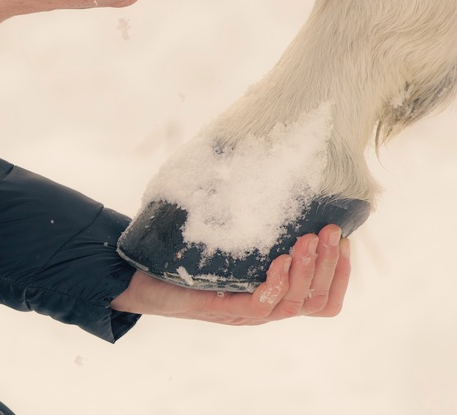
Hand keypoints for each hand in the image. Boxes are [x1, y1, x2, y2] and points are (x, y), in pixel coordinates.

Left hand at [111, 225, 350, 324]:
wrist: (142, 276)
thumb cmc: (189, 254)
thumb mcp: (230, 235)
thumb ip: (254, 220)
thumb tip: (276, 173)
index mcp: (273, 294)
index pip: (324, 298)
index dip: (341, 273)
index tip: (345, 239)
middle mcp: (265, 308)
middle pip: (315, 301)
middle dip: (330, 266)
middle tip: (331, 232)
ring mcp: (244, 313)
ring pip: (294, 304)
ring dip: (308, 271)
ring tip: (310, 240)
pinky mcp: (222, 310)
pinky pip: (260, 307)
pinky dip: (275, 284)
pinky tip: (280, 260)